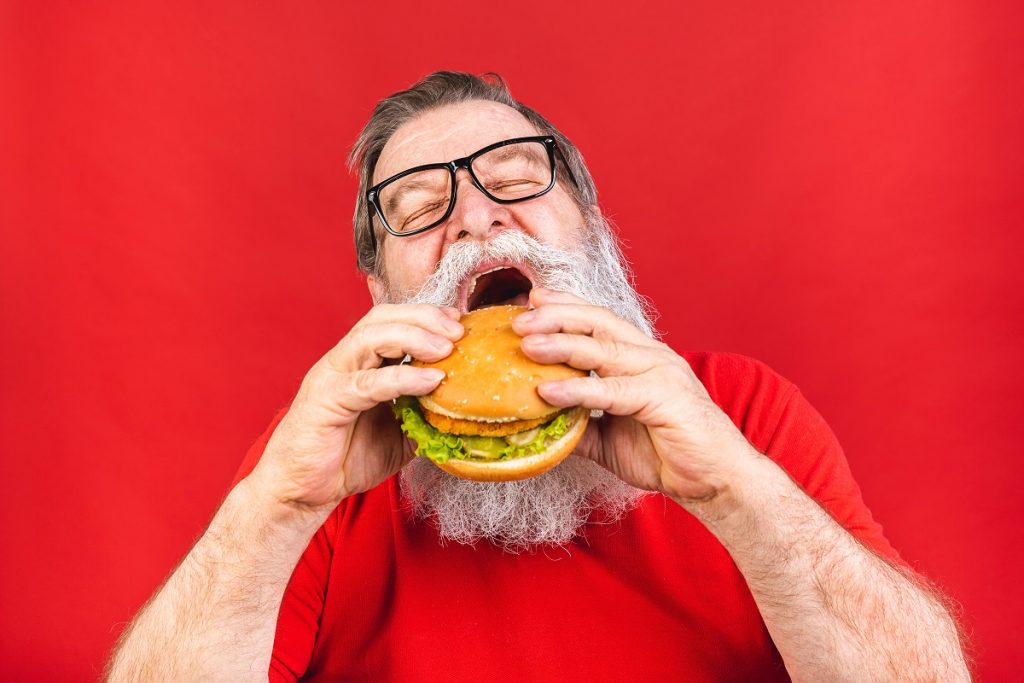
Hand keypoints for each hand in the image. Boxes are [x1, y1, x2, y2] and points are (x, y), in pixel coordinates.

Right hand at [248, 304, 463, 514]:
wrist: (302, 491)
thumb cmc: (345, 460)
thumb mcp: (399, 435)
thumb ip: (424, 416)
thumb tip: (462, 412)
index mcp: (359, 363)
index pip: (391, 321)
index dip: (426, 316)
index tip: (459, 322)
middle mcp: (344, 361)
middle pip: (382, 318)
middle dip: (424, 317)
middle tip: (458, 330)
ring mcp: (332, 376)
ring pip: (372, 337)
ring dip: (414, 336)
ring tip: (446, 348)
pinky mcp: (327, 399)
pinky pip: (368, 382)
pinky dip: (403, 377)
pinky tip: (430, 381)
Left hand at [513, 289, 756, 505]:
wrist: (716, 481)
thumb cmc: (668, 454)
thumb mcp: (609, 437)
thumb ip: (578, 423)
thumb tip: (538, 422)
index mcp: (640, 357)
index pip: (599, 321)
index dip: (566, 307)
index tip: (531, 301)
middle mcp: (651, 356)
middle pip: (598, 324)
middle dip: (556, 318)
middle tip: (519, 320)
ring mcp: (660, 373)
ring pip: (603, 350)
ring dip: (561, 345)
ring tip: (527, 345)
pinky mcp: (664, 399)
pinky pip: (613, 392)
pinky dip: (578, 390)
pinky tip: (548, 391)